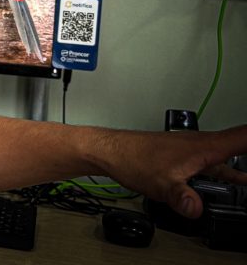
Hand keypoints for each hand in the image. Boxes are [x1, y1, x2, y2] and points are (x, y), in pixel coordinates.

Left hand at [99, 125, 246, 218]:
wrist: (111, 152)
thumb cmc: (132, 157)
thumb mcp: (162, 183)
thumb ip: (182, 198)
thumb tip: (195, 208)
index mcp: (204, 146)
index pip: (244, 137)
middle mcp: (202, 145)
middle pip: (242, 144)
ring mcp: (194, 151)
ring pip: (229, 156)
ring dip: (244, 165)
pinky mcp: (186, 158)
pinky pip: (216, 164)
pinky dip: (229, 173)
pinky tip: (235, 184)